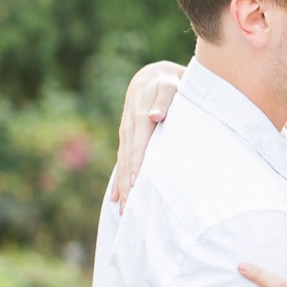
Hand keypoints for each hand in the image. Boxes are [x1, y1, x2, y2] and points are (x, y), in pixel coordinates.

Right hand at [113, 61, 184, 208]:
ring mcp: (126, 134)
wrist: (152, 76)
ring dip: (122, 187)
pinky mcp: (127, 138)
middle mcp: (130, 128)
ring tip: (123, 210)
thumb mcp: (170, 86)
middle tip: (129, 209)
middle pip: (128, 160)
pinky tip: (116, 198)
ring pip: (122, 164)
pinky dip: (119, 179)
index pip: (139, 146)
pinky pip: (121, 162)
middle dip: (127, 184)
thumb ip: (165, 100)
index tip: (137, 185)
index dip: (137, 165)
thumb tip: (154, 116)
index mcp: (141, 117)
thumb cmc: (169, 82)